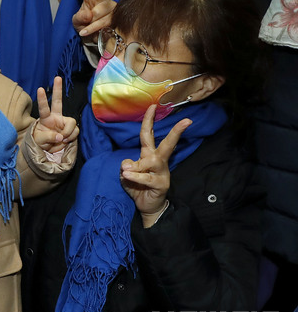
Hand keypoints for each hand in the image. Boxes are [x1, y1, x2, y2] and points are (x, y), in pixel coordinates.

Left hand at [33, 76, 78, 153]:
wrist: (48, 150)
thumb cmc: (40, 142)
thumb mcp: (40, 141)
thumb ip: (49, 137)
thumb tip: (61, 136)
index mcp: (45, 119)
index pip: (43, 108)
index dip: (42, 99)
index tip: (40, 89)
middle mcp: (55, 117)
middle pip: (57, 101)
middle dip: (57, 90)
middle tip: (57, 78)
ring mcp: (64, 122)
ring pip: (72, 123)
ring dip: (68, 133)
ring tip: (62, 140)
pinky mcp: (72, 128)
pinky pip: (76, 131)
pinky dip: (71, 137)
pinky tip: (66, 140)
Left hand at [72, 0, 115, 41]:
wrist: (97, 39)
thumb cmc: (85, 25)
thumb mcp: (77, 21)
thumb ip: (79, 18)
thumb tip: (88, 15)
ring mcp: (110, 7)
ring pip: (98, 12)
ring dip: (89, 23)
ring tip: (84, 29)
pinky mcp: (116, 17)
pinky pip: (101, 23)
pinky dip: (91, 29)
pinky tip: (84, 32)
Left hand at [120, 105, 191, 226]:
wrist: (147, 205)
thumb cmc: (137, 185)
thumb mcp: (127, 174)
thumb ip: (127, 166)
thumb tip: (127, 165)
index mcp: (149, 154)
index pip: (148, 134)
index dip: (149, 120)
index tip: (152, 106)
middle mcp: (158, 161)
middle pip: (167, 144)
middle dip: (176, 132)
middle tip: (186, 121)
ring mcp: (162, 173)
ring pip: (152, 162)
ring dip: (138, 165)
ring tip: (126, 170)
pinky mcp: (161, 184)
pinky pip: (147, 178)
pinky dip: (136, 176)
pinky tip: (128, 176)